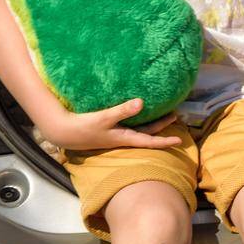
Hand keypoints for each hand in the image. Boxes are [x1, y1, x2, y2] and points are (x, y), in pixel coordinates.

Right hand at [39, 98, 182, 151]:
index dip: (165, 141)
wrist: (64, 132)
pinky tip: (140, 113)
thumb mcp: (104, 118)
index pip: (149, 141)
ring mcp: (116, 134)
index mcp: (124, 138)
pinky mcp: (110, 130)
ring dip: (152, 123)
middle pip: (147, 133)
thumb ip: (122, 110)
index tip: (180, 141)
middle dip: (162, 127)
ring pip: (139, 130)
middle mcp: (123, 137)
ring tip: (164, 113)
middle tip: (176, 116)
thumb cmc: (84, 127)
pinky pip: (130, 126)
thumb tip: (142, 103)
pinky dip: (139, 120)